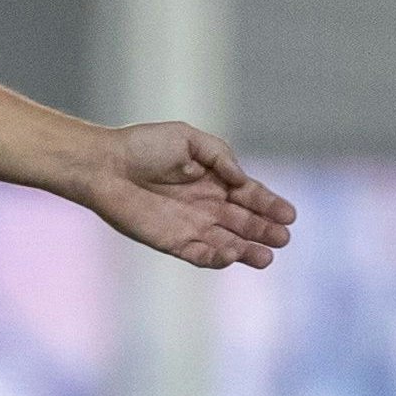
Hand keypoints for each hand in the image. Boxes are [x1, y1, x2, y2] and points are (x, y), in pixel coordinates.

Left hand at [82, 122, 296, 269]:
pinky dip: (218, 258)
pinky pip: (200, 254)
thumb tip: (242, 180)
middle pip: (243, 222)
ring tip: (266, 257)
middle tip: (283, 238)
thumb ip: (220, 156)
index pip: (249, 195)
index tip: (290, 215)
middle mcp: (206, 204)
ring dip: (247, 250)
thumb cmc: (143, 146)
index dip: (270, 204)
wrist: (105, 165)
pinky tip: (232, 255)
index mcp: (213, 179)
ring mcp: (190, 225)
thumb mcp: (188, 138)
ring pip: (227, 242)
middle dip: (265, 230)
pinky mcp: (172, 242)